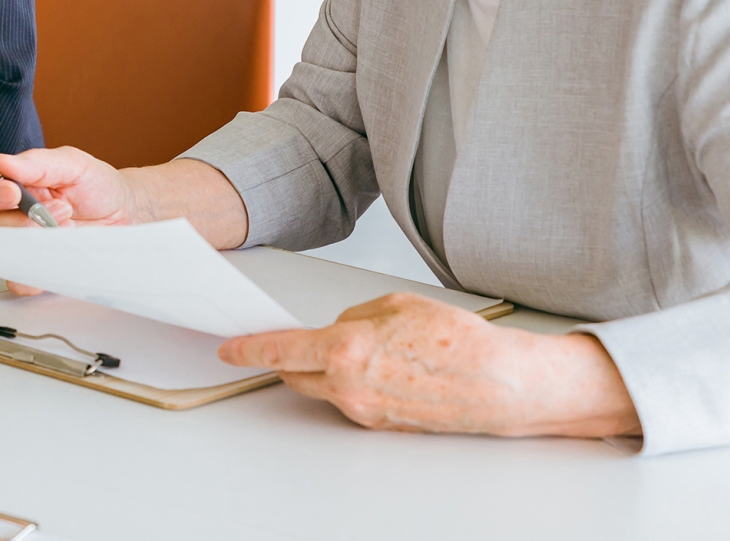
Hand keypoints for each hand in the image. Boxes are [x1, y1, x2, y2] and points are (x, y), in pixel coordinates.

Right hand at [0, 150, 248, 293]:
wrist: (125, 213)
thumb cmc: (95, 186)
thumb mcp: (72, 163)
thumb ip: (37, 162)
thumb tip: (2, 160)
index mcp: (7, 185)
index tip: (12, 191)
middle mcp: (6, 216)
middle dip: (16, 219)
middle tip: (54, 209)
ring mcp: (18, 246)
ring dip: (33, 240)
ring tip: (66, 224)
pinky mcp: (34, 271)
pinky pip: (19, 280)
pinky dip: (38, 269)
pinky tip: (60, 251)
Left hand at [218, 292, 641, 438]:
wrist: (501, 386)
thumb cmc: (458, 341)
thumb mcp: (396, 305)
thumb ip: (354, 315)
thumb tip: (338, 327)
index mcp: (345, 350)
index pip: (280, 350)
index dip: (248, 349)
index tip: (228, 348)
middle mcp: (348, 387)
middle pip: (296, 373)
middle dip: (290, 357)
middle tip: (297, 340)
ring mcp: (364, 411)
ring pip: (324, 387)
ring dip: (326, 370)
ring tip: (364, 350)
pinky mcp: (381, 425)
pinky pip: (352, 399)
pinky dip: (354, 382)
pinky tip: (383, 368)